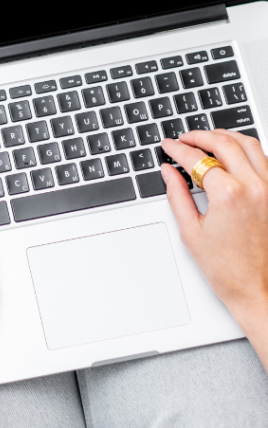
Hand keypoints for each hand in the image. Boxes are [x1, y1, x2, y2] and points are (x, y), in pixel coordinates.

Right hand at [160, 130, 267, 358]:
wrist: (260, 291)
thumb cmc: (229, 270)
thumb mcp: (191, 230)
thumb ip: (177, 194)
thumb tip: (169, 172)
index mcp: (228, 194)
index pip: (197, 158)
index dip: (177, 149)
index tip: (169, 146)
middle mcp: (254, 187)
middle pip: (225, 143)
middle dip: (200, 136)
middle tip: (185, 138)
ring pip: (250, 145)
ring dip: (226, 137)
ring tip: (209, 139)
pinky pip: (265, 160)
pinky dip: (247, 151)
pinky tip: (234, 154)